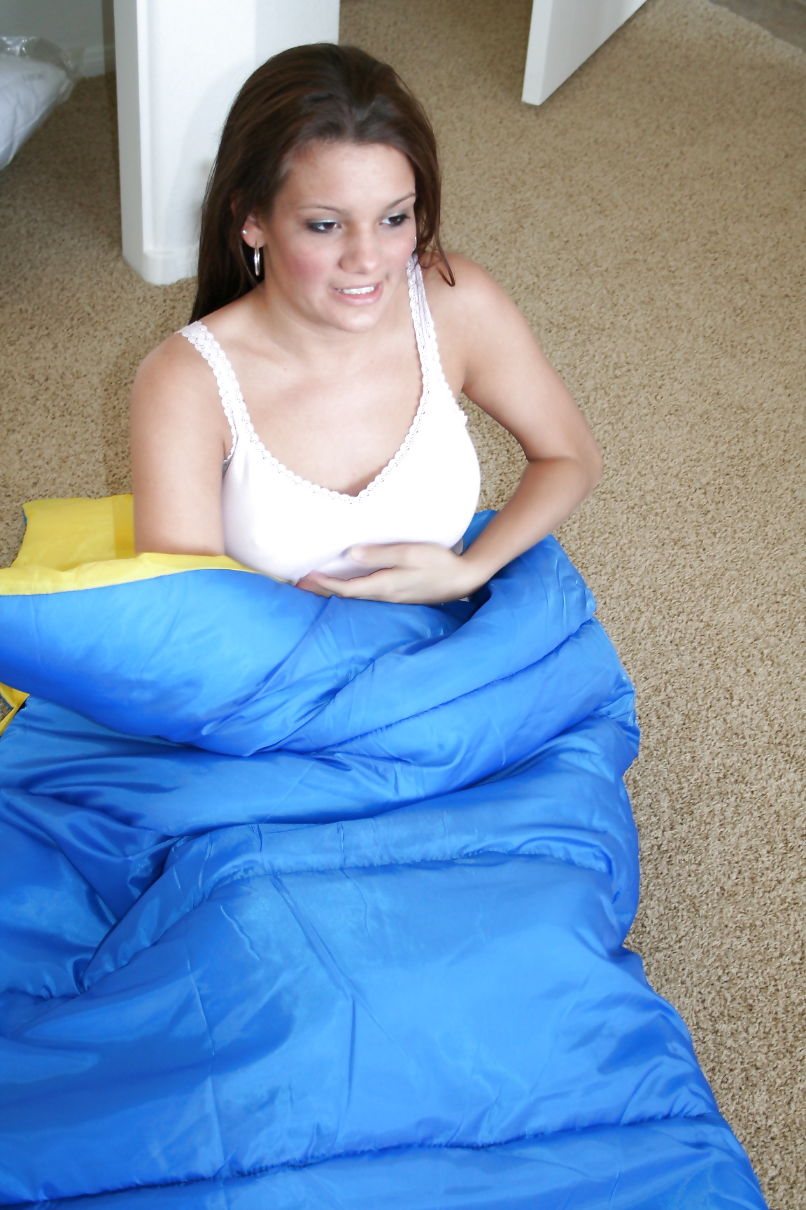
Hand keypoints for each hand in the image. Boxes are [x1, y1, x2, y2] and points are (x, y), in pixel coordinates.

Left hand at [295, 542, 484, 603]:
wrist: (464, 579)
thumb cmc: (438, 562)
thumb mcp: (409, 553)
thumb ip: (380, 554)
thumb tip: (349, 554)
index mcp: (384, 586)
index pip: (345, 589)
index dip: (323, 584)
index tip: (303, 577)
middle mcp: (385, 596)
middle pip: (346, 596)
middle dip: (322, 590)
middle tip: (299, 584)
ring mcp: (392, 598)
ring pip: (356, 597)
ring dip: (334, 591)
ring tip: (316, 584)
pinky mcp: (399, 595)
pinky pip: (367, 594)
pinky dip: (350, 589)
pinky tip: (347, 584)